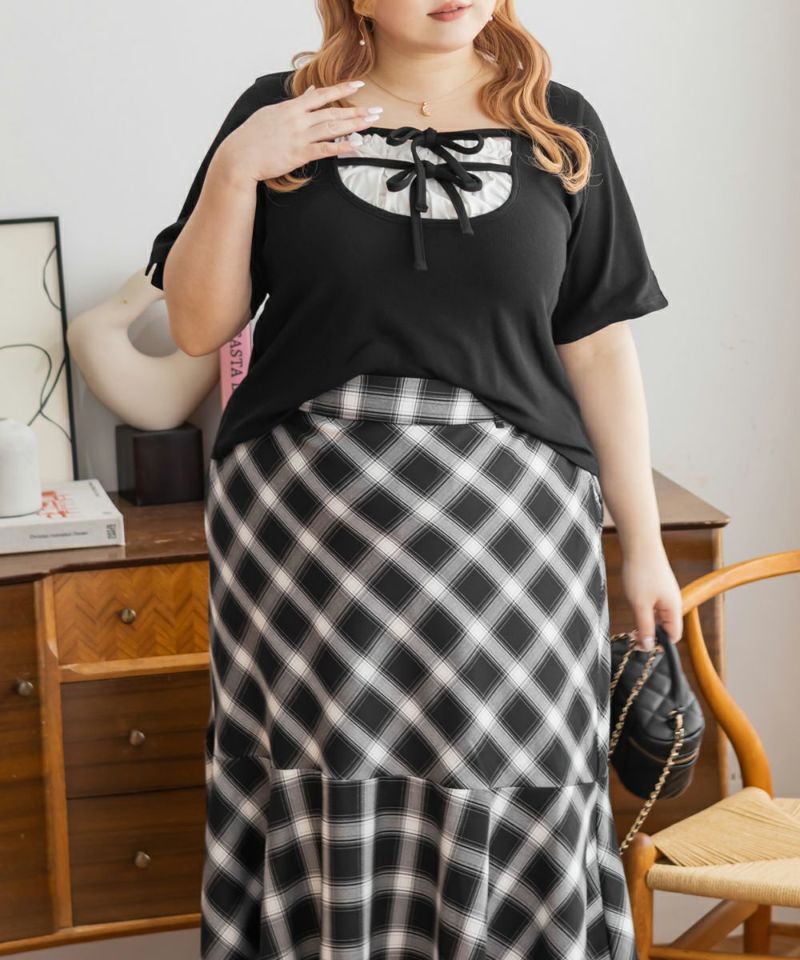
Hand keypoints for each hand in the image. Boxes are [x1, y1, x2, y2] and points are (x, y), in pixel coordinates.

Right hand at [214, 79, 379, 184]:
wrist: (240, 155)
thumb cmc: (252, 136)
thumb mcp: (272, 113)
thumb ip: (295, 103)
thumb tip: (311, 91)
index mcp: (291, 108)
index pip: (321, 95)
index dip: (341, 89)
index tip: (358, 85)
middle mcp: (298, 119)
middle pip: (332, 112)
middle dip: (356, 111)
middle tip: (375, 111)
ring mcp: (299, 136)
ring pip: (332, 128)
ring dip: (354, 125)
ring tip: (370, 123)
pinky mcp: (299, 154)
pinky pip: (325, 149)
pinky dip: (341, 147)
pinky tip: (355, 145)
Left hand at [620, 544, 682, 650]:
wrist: (640, 544)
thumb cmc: (641, 573)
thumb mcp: (640, 605)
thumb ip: (645, 627)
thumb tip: (649, 647)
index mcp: (674, 608)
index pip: (673, 636)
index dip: (659, 644)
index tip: (641, 646)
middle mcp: (673, 602)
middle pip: (665, 627)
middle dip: (650, 633)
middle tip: (631, 635)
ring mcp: (665, 593)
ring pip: (657, 616)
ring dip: (645, 621)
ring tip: (631, 617)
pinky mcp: (656, 586)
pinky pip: (652, 605)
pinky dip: (643, 609)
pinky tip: (632, 604)